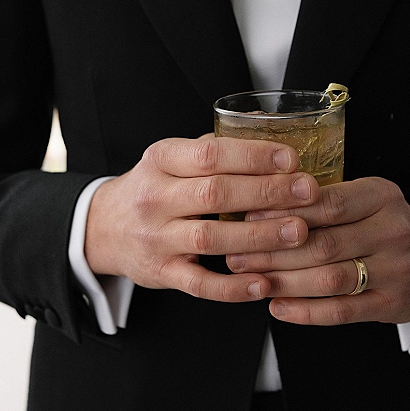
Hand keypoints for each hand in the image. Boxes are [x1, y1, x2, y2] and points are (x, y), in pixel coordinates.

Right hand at [85, 137, 318, 300]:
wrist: (101, 228)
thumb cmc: (153, 188)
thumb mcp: (172, 157)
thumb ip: (215, 146)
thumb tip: (266, 122)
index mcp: (161, 160)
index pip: (210, 155)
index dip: (253, 156)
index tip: (291, 159)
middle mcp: (155, 198)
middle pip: (215, 193)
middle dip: (267, 192)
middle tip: (307, 192)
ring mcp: (156, 239)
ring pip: (211, 239)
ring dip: (259, 236)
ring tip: (298, 232)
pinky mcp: (160, 273)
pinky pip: (200, 285)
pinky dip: (233, 288)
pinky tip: (264, 283)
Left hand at [226, 177, 409, 324]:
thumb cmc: (382, 224)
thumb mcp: (364, 198)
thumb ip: (323, 200)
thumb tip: (259, 207)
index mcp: (382, 196)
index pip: (327, 203)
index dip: (284, 212)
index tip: (248, 218)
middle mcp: (393, 231)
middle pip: (323, 243)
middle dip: (274, 251)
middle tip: (238, 256)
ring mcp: (396, 270)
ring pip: (329, 279)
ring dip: (284, 282)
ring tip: (252, 281)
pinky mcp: (392, 304)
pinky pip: (341, 311)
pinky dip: (305, 312)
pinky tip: (278, 307)